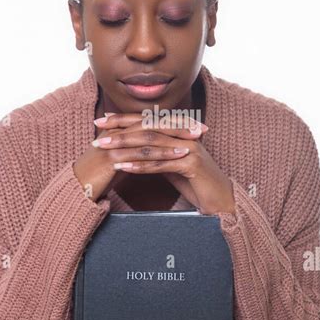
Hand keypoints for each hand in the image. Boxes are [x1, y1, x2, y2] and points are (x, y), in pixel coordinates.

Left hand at [92, 112, 235, 214]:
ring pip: (152, 144)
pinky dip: (140, 165)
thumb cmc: (196, 184)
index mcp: (179, 131)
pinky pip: (161, 164)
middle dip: (119, 131)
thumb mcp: (172, 165)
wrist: (221, 200)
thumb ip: (157, 154)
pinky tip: (123, 167)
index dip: (123, 119)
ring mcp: (189, 148)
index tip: (101, 121)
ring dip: (125, 147)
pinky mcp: (192, 165)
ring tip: (105, 151)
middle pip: (146, 128)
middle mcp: (184, 135)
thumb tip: (134, 150)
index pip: (146, 120)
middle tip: (97, 136)